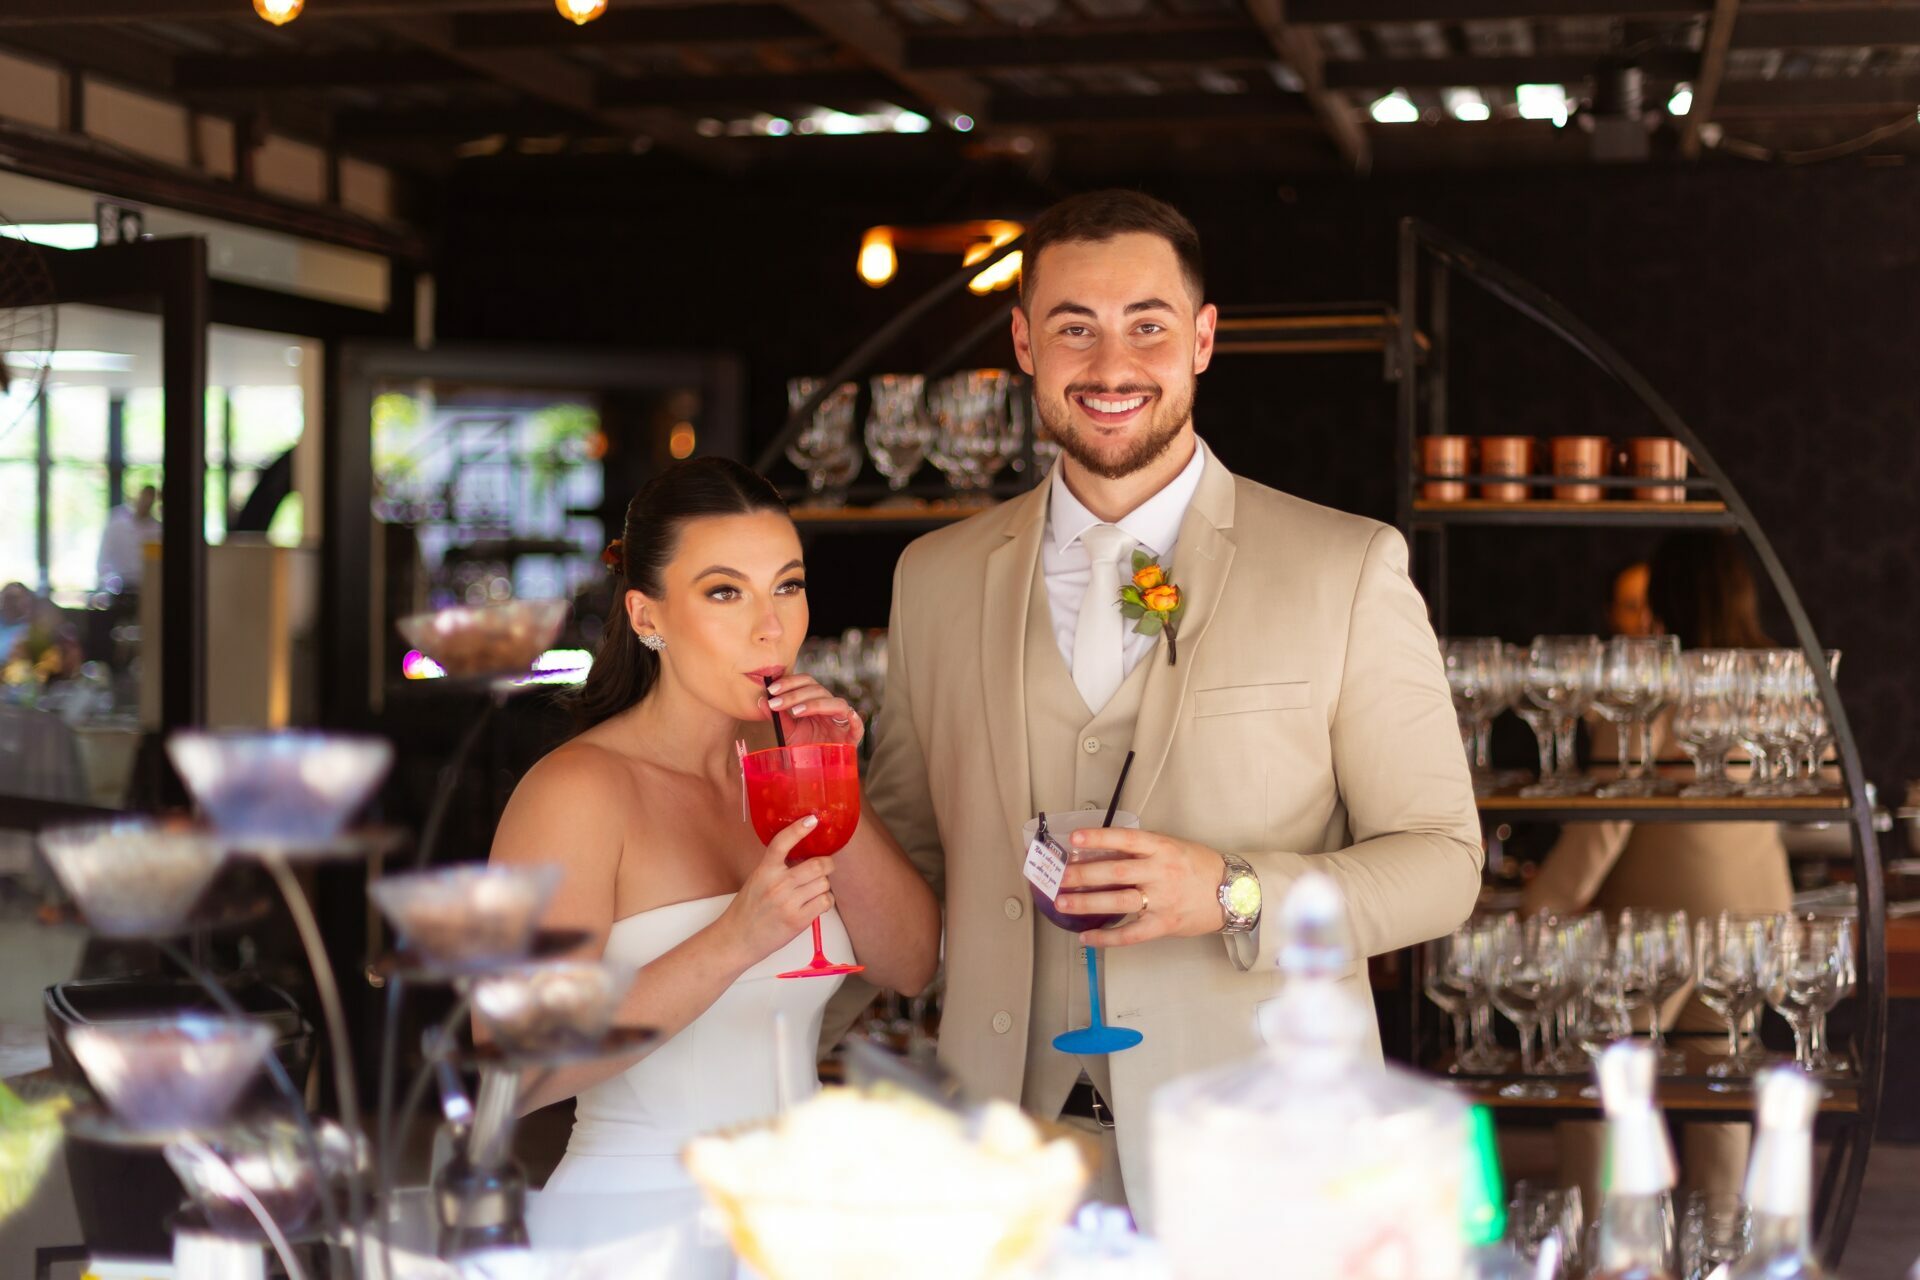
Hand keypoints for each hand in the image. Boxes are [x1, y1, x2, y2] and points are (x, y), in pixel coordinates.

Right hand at [718, 816, 834, 965]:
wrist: (738, 938)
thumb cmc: (748, 909)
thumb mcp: (757, 880)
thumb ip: (777, 867)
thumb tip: (805, 855)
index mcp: (765, 870)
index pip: (781, 843)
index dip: (798, 828)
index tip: (812, 819)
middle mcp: (777, 885)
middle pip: (817, 865)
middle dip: (827, 864)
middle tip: (825, 866)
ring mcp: (788, 903)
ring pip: (824, 884)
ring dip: (823, 886)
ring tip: (813, 891)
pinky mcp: (798, 920)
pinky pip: (825, 902)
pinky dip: (825, 902)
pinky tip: (815, 904)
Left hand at [762, 673, 863, 747]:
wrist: (816, 772)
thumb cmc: (804, 749)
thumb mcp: (788, 732)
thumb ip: (778, 717)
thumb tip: (762, 700)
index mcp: (816, 702)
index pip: (806, 682)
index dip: (790, 682)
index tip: (771, 689)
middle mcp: (829, 708)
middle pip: (818, 689)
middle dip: (795, 693)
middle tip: (776, 702)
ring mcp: (841, 721)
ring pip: (835, 702)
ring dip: (815, 703)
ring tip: (796, 711)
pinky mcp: (852, 736)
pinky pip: (857, 725)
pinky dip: (855, 719)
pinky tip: (847, 717)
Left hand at [1057, 827, 1226, 946]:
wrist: (1232, 893)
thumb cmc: (1199, 867)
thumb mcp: (1173, 846)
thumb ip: (1142, 849)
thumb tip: (1101, 851)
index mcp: (1162, 848)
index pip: (1126, 839)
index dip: (1099, 838)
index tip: (1074, 838)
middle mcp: (1160, 872)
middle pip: (1116, 871)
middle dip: (1083, 874)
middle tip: (1059, 877)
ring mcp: (1162, 900)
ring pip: (1119, 901)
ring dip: (1087, 903)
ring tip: (1063, 904)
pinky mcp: (1164, 925)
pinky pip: (1130, 934)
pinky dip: (1106, 937)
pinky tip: (1085, 937)